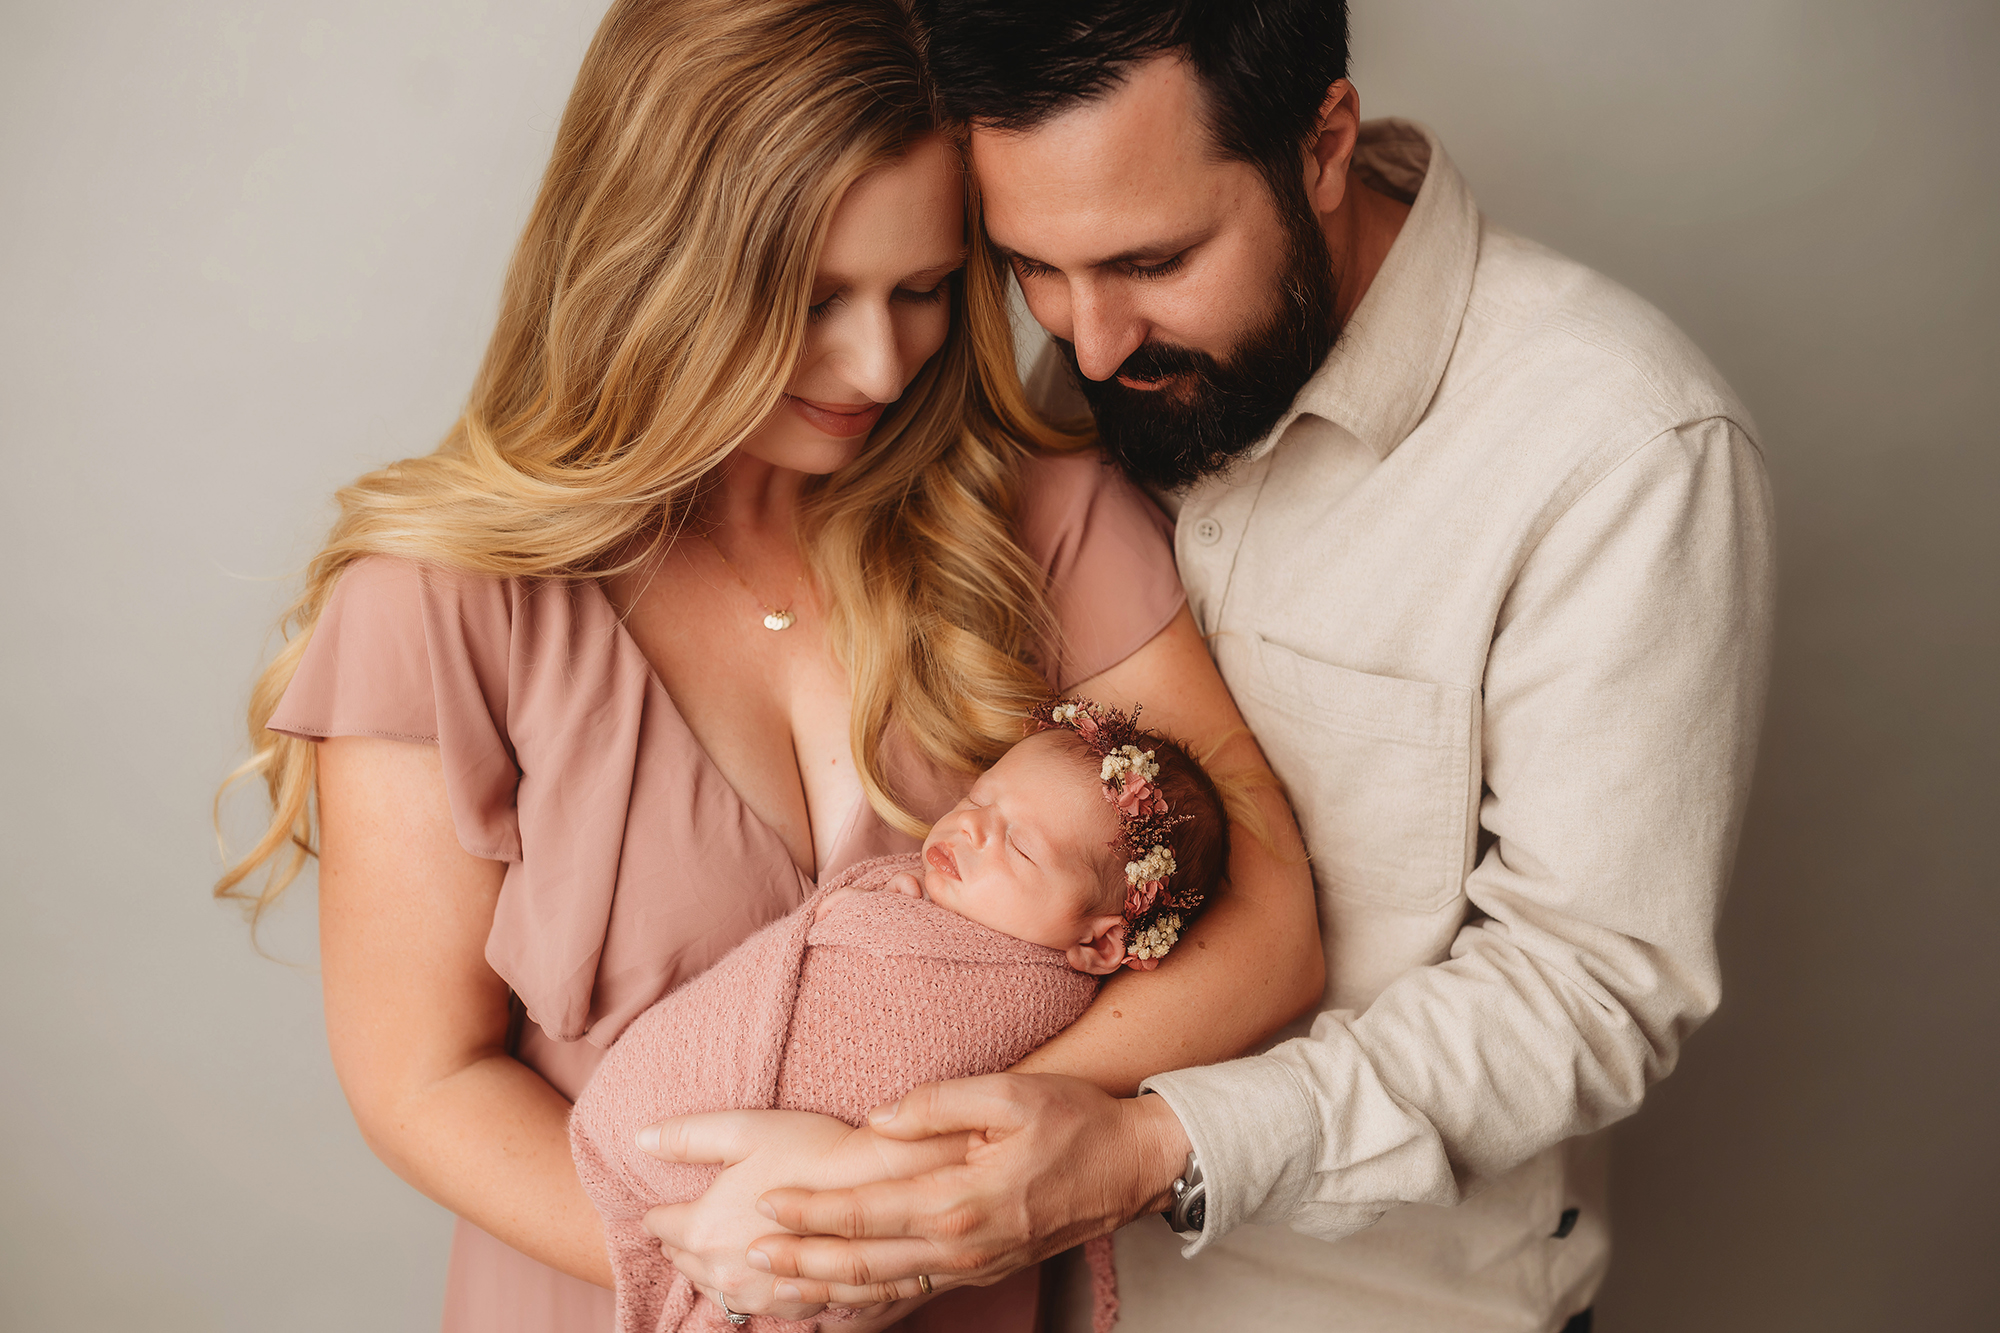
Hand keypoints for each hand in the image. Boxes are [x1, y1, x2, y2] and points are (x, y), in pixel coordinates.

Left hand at [637, 1108, 972, 1318]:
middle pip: (686, 1262)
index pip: (661, 1227)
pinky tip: (759, 1275)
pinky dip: (754, 1292)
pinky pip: (762, 1308)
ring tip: (716, 1250)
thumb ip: (688, 1135)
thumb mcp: (745, 1128)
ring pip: (720, 1291)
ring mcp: (763, 1296)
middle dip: (683, 1243)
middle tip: (682, 1226)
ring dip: (714, 1271)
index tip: (661, 1203)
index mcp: (705, 1230)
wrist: (880, 1181)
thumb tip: (640, 1138)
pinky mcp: (799, 1305)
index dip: (660, 1211)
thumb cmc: (813, 1148)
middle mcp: (727, 1273)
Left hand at [744, 1073, 1190, 1305]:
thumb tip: (878, 1115)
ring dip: (824, 1291)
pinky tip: (835, 1305)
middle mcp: (961, 1246)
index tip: (766, 1203)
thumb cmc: (1075, 1121)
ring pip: (883, 1291)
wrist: (1133, 1168)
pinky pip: (912, 1297)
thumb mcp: (1012, 1093)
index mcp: (961, 1198)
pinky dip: (867, 1306)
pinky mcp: (980, 1272)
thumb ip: (938, 1103)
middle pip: (864, 1264)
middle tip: (746, 1256)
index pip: (867, 1210)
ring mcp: (972, 1267)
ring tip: (772, 1288)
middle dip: (801, 1263)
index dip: (813, 1211)